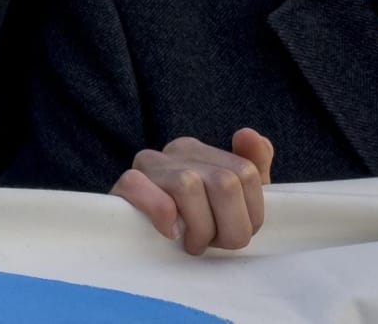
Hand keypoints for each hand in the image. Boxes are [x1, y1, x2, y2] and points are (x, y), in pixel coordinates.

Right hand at [112, 129, 273, 255]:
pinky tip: (169, 233)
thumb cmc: (192, 224)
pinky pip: (145, 187)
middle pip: (224, 182)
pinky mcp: (124, 184)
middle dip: (227, 227)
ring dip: (198, 228)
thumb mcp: (232, 201)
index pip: (246, 173)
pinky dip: (162, 214)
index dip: (249, 215)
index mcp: (202, 151)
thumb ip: (253, 165)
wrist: (138, 244)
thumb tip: (247, 134)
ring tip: (190, 243)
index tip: (231, 232)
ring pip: (189, 185)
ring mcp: (148, 165)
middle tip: (213, 243)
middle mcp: (176, 151)